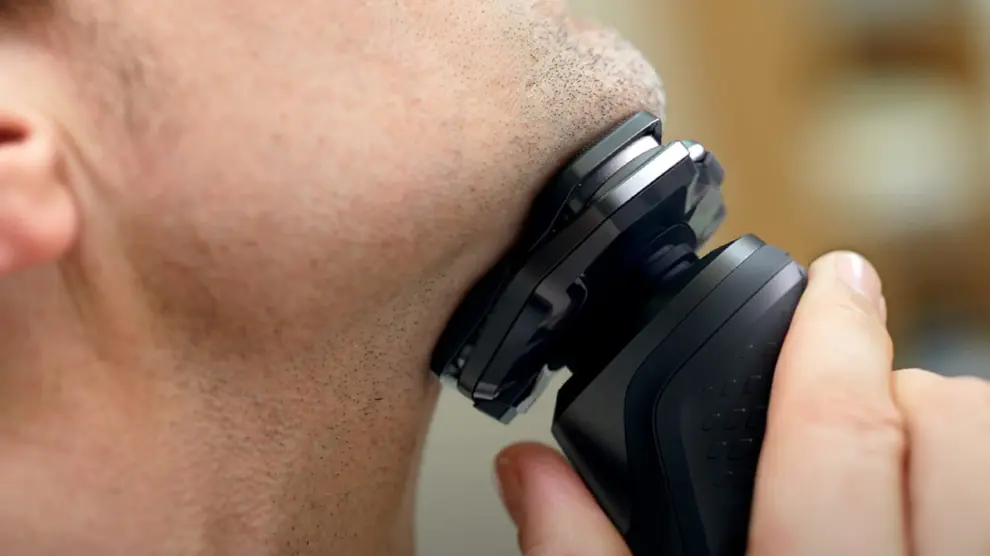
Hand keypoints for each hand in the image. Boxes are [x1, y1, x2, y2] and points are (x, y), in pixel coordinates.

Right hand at [495, 251, 989, 555]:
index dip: (833, 337)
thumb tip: (530, 475)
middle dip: (893, 385)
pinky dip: (964, 480)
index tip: (835, 280)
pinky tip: (914, 508)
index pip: (837, 434)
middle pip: (948, 427)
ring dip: (937, 431)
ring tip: (876, 456)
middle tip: (840, 396)